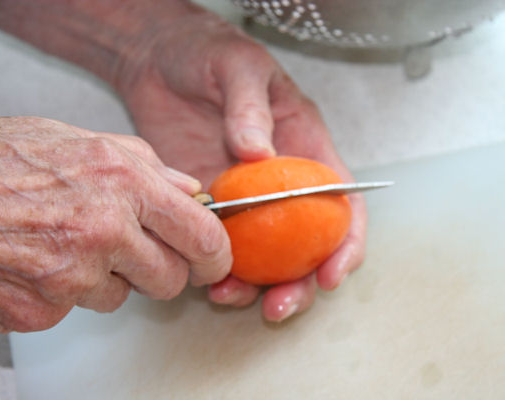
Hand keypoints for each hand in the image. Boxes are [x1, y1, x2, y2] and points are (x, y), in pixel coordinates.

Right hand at [0, 116, 230, 331]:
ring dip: (106, 278)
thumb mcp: (75, 139)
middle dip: (160, 269)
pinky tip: (35, 260)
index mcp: (120, 181)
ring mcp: (71, 278)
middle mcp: (103, 231)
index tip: (214, 259)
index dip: (215, 253)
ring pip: (122, 297)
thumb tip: (187, 190)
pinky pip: (76, 309)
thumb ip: (143, 165)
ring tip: (64, 243)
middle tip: (136, 252)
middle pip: (170, 279)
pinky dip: (64, 292)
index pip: (200, 233)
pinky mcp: (40, 312)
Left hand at [116, 8, 367, 321]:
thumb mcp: (238, 68)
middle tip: (278, 306)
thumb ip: (251, 108)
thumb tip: (258, 155)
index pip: (343, 206)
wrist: (157, 61)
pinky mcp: (209, 206)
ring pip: (263, 258)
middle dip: (299, 284)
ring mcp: (244, 201)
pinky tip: (203, 279)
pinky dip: (216, 269)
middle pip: (306, 246)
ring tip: (229, 296)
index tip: (331, 274)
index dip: (346, 244)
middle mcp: (281, 186)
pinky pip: (219, 247)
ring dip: (254, 287)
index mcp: (306, 152)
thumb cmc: (209, 54)